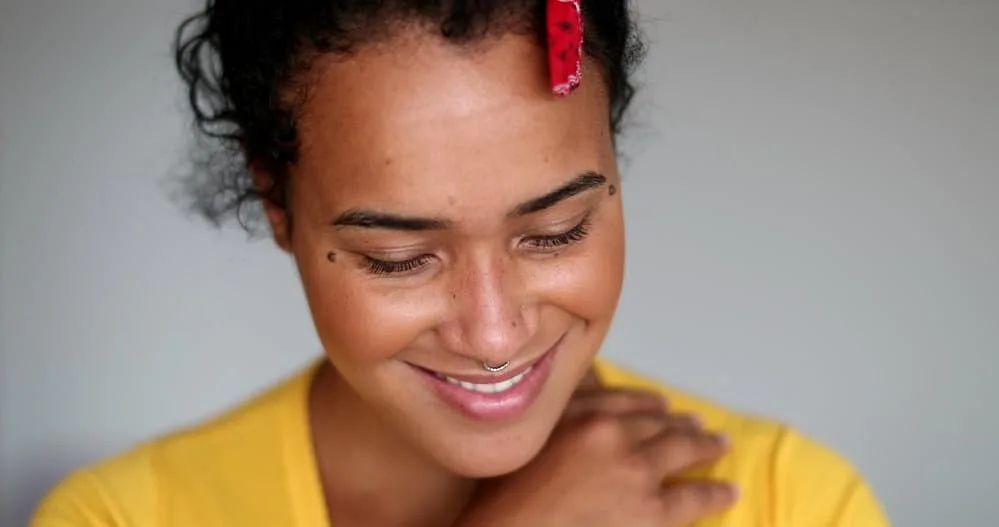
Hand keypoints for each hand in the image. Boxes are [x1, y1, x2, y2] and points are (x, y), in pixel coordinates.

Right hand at [457, 385, 736, 526]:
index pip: (620, 398)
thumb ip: (552, 422)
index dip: (644, 402)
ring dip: (703, 446)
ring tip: (717, 445)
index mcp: (573, 413)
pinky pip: (693, 497)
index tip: (660, 403)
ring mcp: (632, 470)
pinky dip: (714, 492)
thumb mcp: (518, 446)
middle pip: (653, 421)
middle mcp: (607, 433)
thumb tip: (575, 410)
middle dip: (677, 421)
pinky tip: (727, 490)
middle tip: (695, 422)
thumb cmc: (501, 505)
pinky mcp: (651, 511)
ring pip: (680, 449)